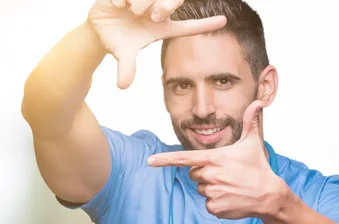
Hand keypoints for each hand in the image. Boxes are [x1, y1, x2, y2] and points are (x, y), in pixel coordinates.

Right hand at [88, 0, 225, 88]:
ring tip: (130, 11)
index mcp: (163, 27)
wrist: (99, 27)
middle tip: (151, 15)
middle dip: (164, 6)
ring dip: (141, 3)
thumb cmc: (119, 40)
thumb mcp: (123, 54)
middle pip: (173, 2)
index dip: (206, 24)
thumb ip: (126, 67)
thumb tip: (123, 85)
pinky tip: (117, 5)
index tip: (224, 22)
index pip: (189, 27)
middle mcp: (158, 11)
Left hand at [147, 100, 287, 219]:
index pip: (184, 158)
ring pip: (201, 190)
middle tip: (226, 175)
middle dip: (206, 174)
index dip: (165, 160)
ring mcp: (212, 192)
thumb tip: (258, 102)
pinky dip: (218, 203)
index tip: (150, 162)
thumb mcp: (253, 143)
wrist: (268, 195)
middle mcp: (211, 175)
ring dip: (212, 189)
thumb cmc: (259, 167)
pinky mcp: (215, 207)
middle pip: (195, 174)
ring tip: (231, 187)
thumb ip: (250, 121)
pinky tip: (231, 199)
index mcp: (215, 158)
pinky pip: (208, 204)